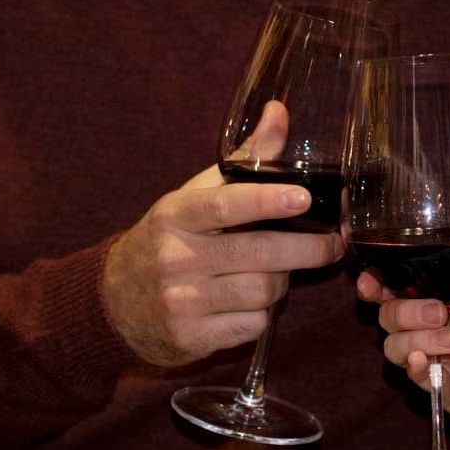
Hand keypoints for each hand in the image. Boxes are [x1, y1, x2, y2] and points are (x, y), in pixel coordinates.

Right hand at [103, 103, 341, 366]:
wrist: (115, 302)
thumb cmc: (170, 239)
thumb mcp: (195, 196)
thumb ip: (244, 159)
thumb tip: (280, 111)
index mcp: (175, 215)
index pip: (223, 205)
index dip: (266, 201)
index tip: (303, 198)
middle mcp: (175, 258)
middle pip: (258, 254)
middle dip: (307, 249)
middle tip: (334, 244)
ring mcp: (182, 302)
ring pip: (262, 292)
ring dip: (281, 283)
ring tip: (276, 273)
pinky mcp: (191, 338)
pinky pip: (253, 325)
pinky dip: (263, 314)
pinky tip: (252, 302)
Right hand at [365, 275, 449, 443]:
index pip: (414, 283)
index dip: (386, 282)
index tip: (373, 284)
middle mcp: (441, 324)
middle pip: (394, 312)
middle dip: (407, 311)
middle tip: (438, 315)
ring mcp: (438, 357)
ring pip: (396, 344)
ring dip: (414, 339)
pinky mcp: (442, 387)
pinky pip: (415, 377)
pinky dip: (414, 369)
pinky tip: (423, 363)